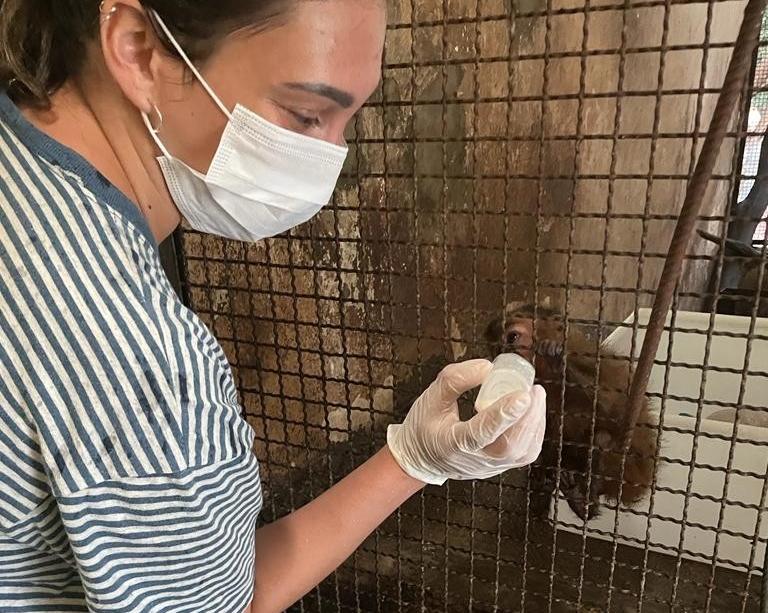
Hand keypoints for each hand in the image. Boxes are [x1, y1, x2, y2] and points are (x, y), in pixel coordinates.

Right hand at [386, 359, 545, 484]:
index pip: (482, 432)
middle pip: (510, 446)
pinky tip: (533, 412)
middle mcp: (474, 460)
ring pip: (522, 453)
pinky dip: (534, 432)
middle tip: (533, 390)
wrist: (422, 459)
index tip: (522, 395)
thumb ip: (455, 380)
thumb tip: (488, 367)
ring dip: (535, 423)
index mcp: (452, 444)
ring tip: (536, 397)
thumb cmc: (424, 427)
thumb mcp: (431, 398)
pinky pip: (525, 454)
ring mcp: (490, 467)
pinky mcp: (500, 467)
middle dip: (528, 417)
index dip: (503, 414)